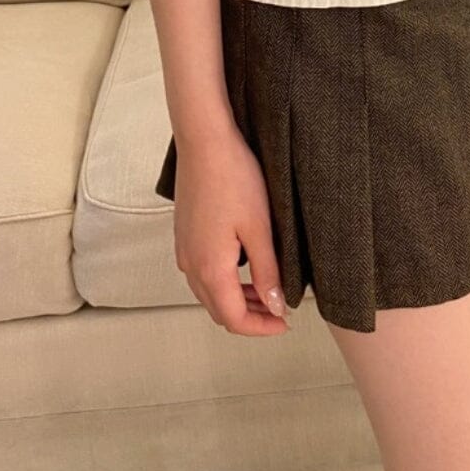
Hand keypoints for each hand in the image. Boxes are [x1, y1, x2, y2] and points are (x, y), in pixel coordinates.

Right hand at [171, 123, 289, 336]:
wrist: (205, 142)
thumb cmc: (234, 178)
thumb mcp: (260, 228)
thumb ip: (267, 272)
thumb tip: (275, 306)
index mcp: (210, 268)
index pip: (234, 318)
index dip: (261, 327)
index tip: (285, 322)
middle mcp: (191, 265)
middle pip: (218, 310)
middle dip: (249, 317)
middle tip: (279, 311)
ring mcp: (184, 250)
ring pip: (209, 293)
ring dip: (236, 299)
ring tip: (266, 290)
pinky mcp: (184, 236)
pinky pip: (202, 273)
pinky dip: (224, 281)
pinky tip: (245, 267)